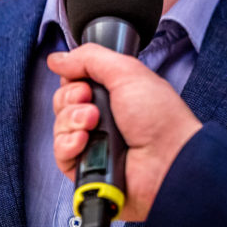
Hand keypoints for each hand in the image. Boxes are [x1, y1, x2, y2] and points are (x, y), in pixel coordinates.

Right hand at [48, 44, 202, 220]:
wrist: (168, 159)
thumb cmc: (160, 117)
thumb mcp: (127, 73)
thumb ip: (90, 58)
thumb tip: (58, 58)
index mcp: (113, 93)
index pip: (74, 82)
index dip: (73, 81)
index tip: (85, 84)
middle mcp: (102, 117)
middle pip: (63, 103)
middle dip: (71, 100)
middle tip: (92, 104)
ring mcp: (94, 143)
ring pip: (59, 127)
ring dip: (72, 121)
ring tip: (93, 123)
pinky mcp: (87, 168)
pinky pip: (61, 154)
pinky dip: (68, 145)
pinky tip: (84, 141)